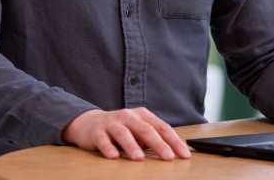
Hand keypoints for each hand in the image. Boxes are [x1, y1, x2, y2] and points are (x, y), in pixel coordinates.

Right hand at [62, 107, 191, 160]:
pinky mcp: (96, 131)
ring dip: (132, 146)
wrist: (89, 123)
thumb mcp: (138, 130)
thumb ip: (152, 139)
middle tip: (168, 157)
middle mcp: (128, 116)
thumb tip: (173, 153)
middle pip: (145, 130)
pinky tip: (113, 157)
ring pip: (124, 134)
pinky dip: (108, 148)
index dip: (174, 141)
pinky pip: (103, 140)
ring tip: (139, 158)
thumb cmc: (120, 129)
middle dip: (158, 144)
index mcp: (142, 115)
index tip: (184, 155)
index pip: (162, 128)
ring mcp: (112, 122)